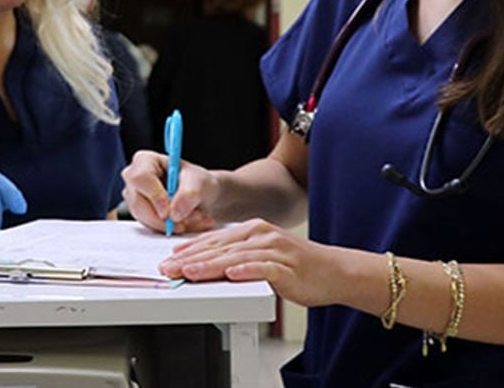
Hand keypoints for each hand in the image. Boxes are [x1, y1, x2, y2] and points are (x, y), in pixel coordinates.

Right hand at [120, 150, 217, 234]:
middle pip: (139, 204)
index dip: (154, 196)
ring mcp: (135, 199)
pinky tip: (189, 223)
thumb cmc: (197, 181)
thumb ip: (189, 193)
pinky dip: (173, 229)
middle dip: (165, 218)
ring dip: (173, 224)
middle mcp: (135, 179)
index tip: (169, 212)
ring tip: (196, 217)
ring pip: (146, 220)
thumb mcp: (200, 181)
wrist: (202, 195)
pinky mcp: (142, 216)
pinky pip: (152, 228)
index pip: (140, 178)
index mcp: (145, 160)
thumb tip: (174, 213)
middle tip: (191, 218)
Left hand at [158, 219, 366, 307]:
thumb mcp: (262, 256)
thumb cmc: (297, 266)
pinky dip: (246, 271)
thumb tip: (207, 265)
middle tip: (169, 269)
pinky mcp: (287, 266)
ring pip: (235, 258)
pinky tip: (231, 275)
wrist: (334, 271)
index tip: (169, 259)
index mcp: (253, 229)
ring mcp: (275, 249)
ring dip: (210, 266)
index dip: (189, 250)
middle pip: (220, 247)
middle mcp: (262, 235)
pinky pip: (263, 268)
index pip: (214, 239)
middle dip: (191, 259)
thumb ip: (237, 257)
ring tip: (190, 273)